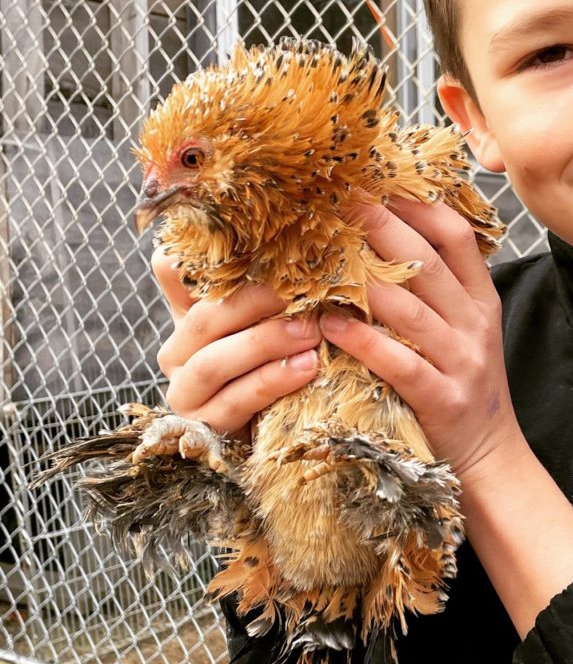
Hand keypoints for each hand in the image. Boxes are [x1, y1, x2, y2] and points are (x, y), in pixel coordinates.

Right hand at [151, 248, 321, 437]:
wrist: (281, 425)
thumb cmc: (281, 358)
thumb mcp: (276, 316)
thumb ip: (273, 283)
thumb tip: (294, 236)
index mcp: (186, 315)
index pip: (171, 271)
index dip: (192, 256)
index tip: (243, 241)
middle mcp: (176, 352)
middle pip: (203, 319)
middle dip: (254, 303)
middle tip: (303, 292)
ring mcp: (185, 393)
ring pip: (214, 363)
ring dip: (266, 344)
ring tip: (310, 332)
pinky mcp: (206, 427)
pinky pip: (237, 401)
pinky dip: (274, 381)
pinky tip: (307, 367)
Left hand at [318, 199, 522, 477]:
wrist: (491, 455)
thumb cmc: (464, 385)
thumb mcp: (466, 330)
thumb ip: (438, 289)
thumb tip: (385, 239)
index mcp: (480, 300)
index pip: (456, 236)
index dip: (417, 206)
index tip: (376, 186)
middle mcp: (474, 324)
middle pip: (428, 263)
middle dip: (382, 227)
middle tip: (340, 201)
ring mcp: (461, 361)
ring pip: (411, 311)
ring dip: (365, 282)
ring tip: (324, 257)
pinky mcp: (442, 399)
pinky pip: (401, 364)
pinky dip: (365, 343)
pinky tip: (332, 327)